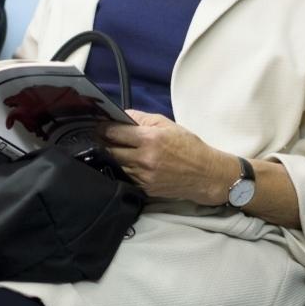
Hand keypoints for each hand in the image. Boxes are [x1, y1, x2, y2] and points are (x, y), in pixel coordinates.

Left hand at [103, 110, 236, 204]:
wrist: (205, 174)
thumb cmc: (188, 146)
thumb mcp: (167, 124)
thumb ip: (141, 118)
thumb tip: (121, 116)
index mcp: (150, 139)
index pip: (114, 133)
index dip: (103, 128)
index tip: (99, 126)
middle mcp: (144, 159)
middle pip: (110, 151)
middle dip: (103, 143)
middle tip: (101, 137)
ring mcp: (143, 176)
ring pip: (115, 165)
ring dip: (112, 157)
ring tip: (113, 149)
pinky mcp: (144, 189)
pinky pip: (126, 177)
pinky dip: (122, 169)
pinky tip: (125, 163)